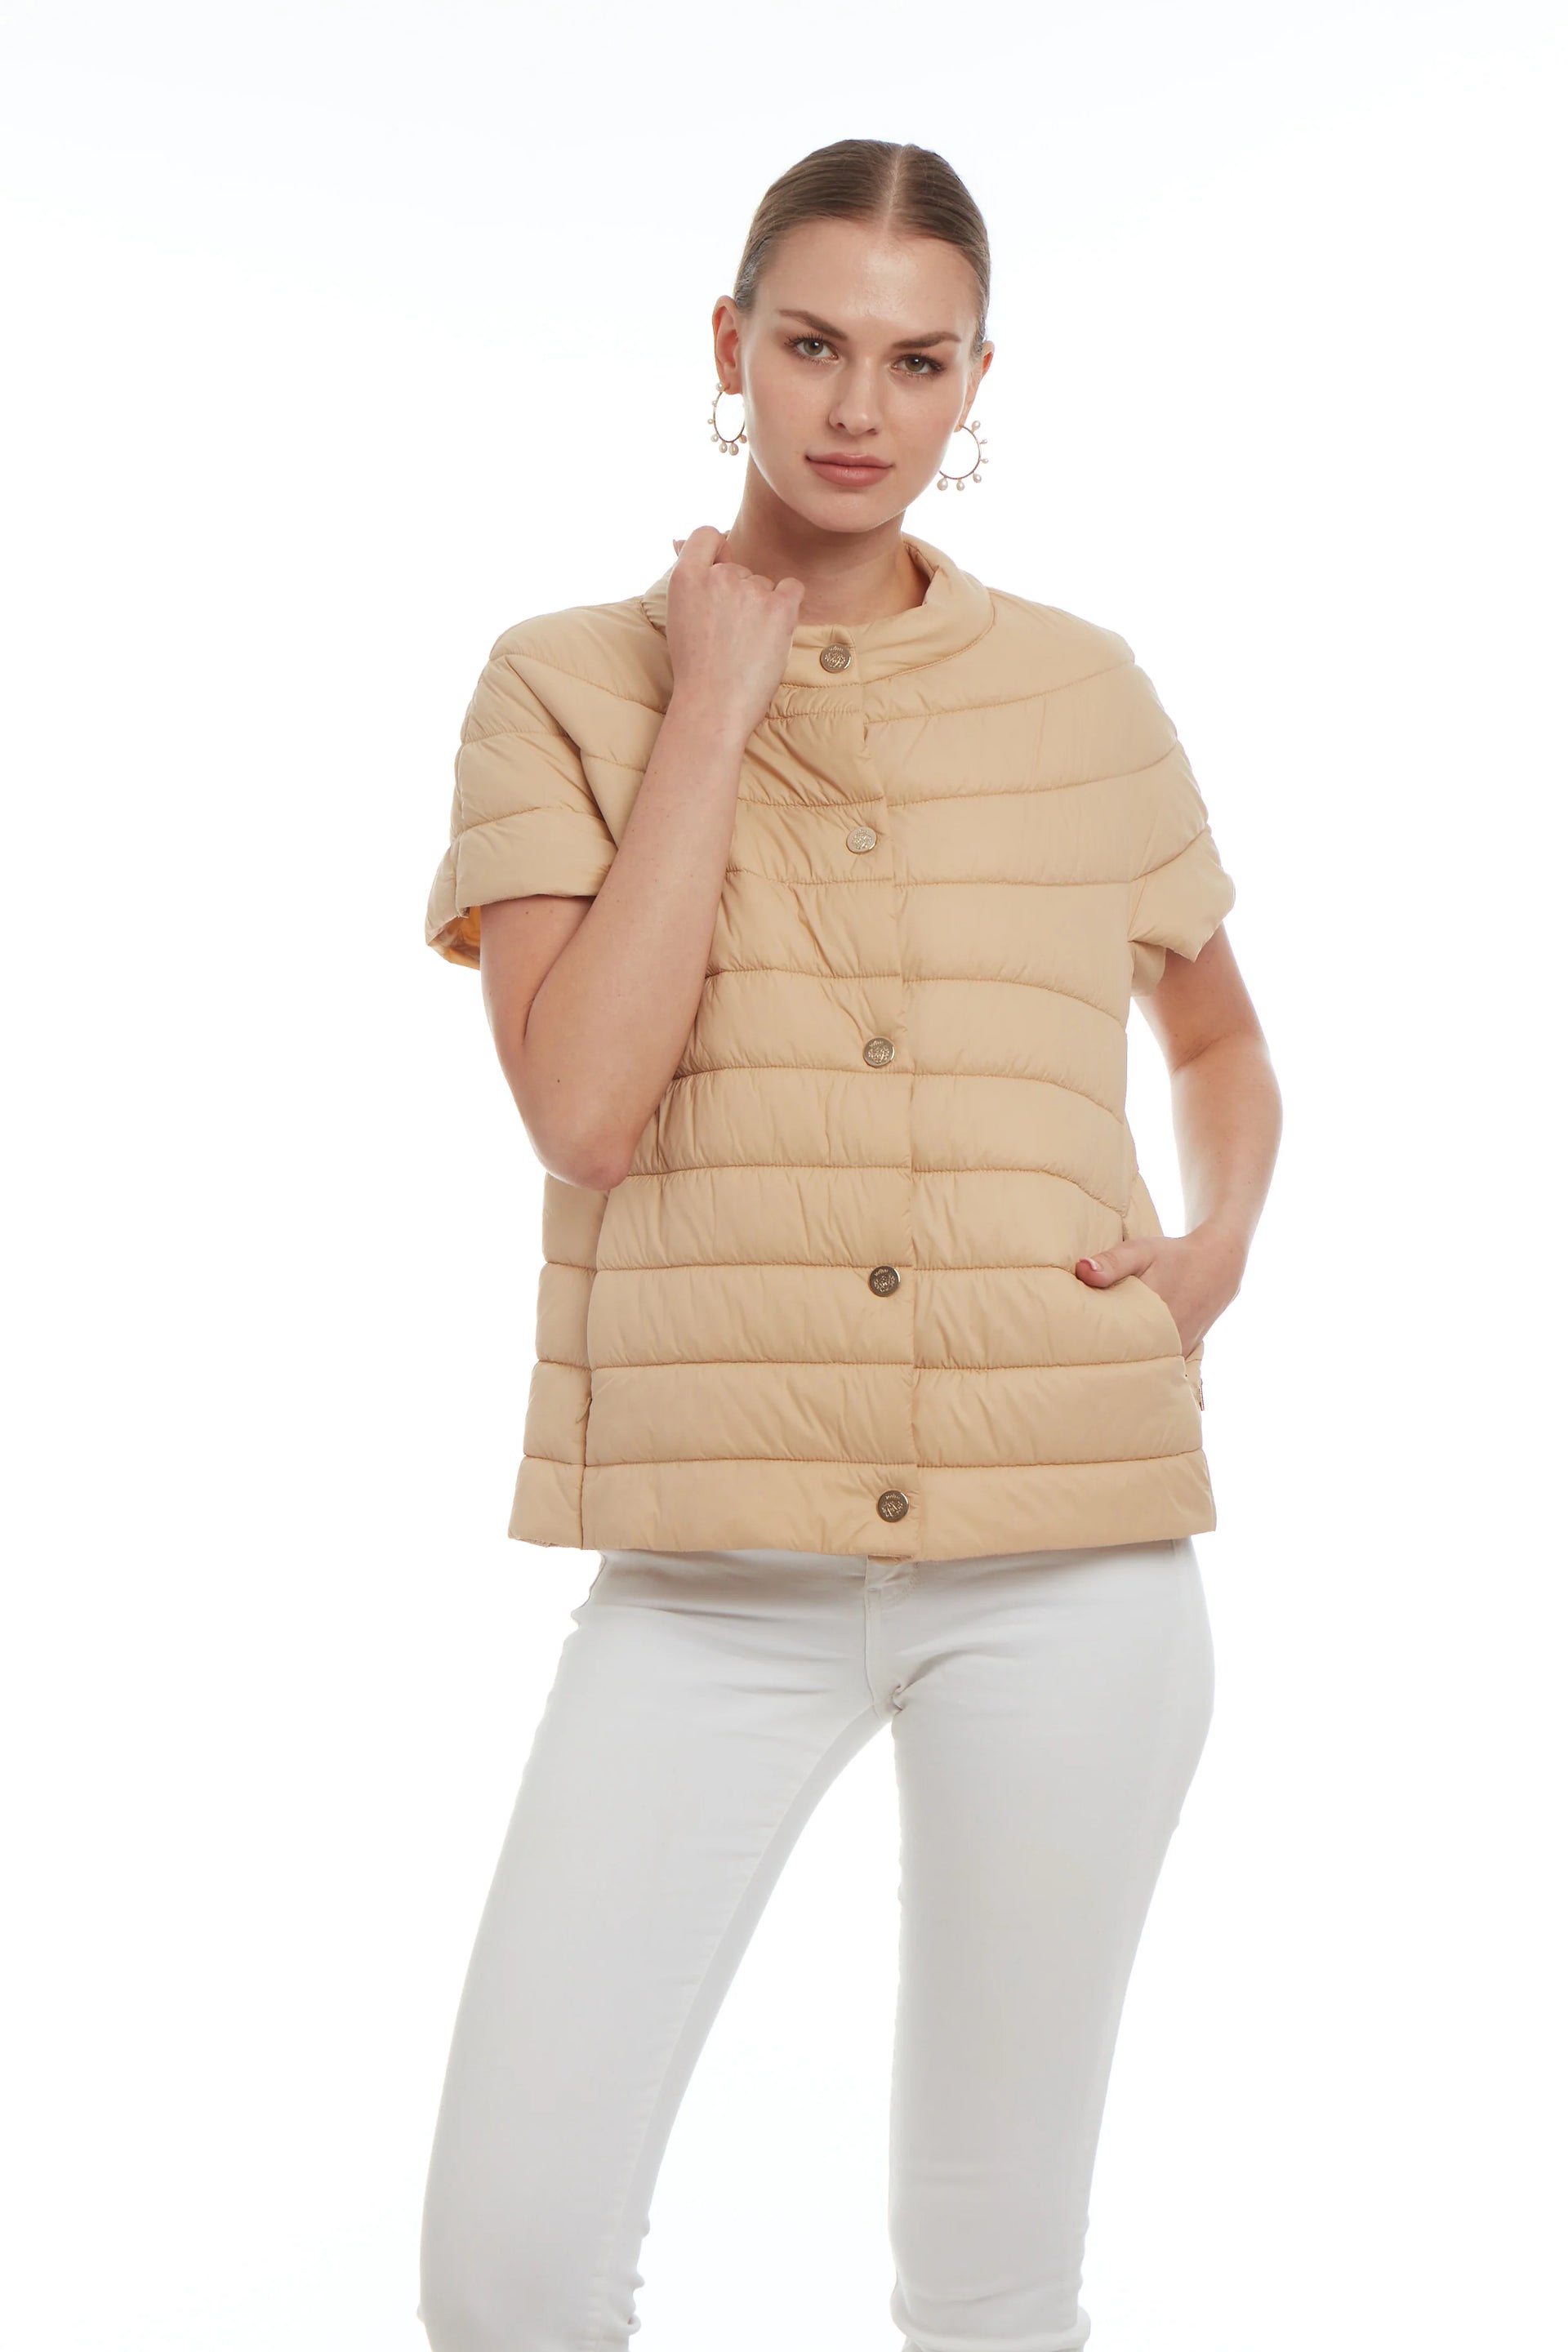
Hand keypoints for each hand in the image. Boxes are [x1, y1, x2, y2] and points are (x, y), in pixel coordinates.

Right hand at [665, 525, 804, 743]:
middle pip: (739, 568)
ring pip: (764, 585)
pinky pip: (793, 588)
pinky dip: (788, 605)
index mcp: (686, 577)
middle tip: (728, 636)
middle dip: (739, 595)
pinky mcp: (779, 608)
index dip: (716, 551)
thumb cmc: (695, 667)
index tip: (719, 579)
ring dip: (761, 608)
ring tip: (745, 645)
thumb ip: (687, 575)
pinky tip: (774, 630)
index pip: (707, 535)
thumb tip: (678, 538)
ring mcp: (750, 591)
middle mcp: (719, 576)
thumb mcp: (679, 615)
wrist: (713, 707)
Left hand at [1073, 1228, 1242, 1358]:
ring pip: (1144, 1364)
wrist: (1217, 1266)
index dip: (1088, 1345)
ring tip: (1092, 1366)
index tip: (1067, 1346)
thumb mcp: (1141, 1251)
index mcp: (1153, 1317)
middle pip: (1126, 1357)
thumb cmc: (1174, 1256)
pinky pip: (1158, 1365)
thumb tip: (1081, 1271)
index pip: (1112, 1340)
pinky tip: (1122, 1363)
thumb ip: (1111, 1262)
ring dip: (1123, 1363)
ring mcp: (1177, 1349)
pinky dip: (1142, 1363)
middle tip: (1073, 1360)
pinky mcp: (1183, 1352)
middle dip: (1101, 1359)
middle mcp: (1168, 1339)